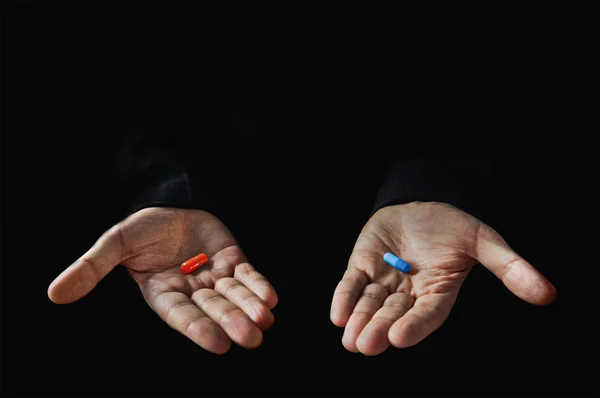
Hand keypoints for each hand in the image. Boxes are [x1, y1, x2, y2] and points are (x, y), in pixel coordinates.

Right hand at [48, 207, 277, 353]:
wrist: (169, 203)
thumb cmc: (142, 228)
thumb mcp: (115, 244)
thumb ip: (91, 268)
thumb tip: (55, 294)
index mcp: (163, 293)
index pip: (181, 315)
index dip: (198, 328)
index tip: (218, 343)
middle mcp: (191, 290)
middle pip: (213, 310)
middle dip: (232, 322)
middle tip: (250, 338)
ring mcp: (214, 277)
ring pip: (234, 296)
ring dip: (250, 308)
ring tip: (264, 320)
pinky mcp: (232, 261)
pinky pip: (247, 276)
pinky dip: (258, 286)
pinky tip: (270, 299)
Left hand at [330, 201, 555, 354]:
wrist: (420, 200)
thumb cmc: (453, 224)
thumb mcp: (483, 240)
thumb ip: (509, 267)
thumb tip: (548, 294)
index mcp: (438, 290)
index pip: (427, 313)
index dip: (414, 325)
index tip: (399, 338)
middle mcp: (409, 292)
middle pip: (394, 314)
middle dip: (380, 329)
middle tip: (367, 345)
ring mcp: (384, 279)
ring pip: (371, 304)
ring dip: (360, 320)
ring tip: (351, 339)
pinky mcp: (363, 265)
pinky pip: (351, 284)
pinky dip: (345, 298)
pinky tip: (338, 314)